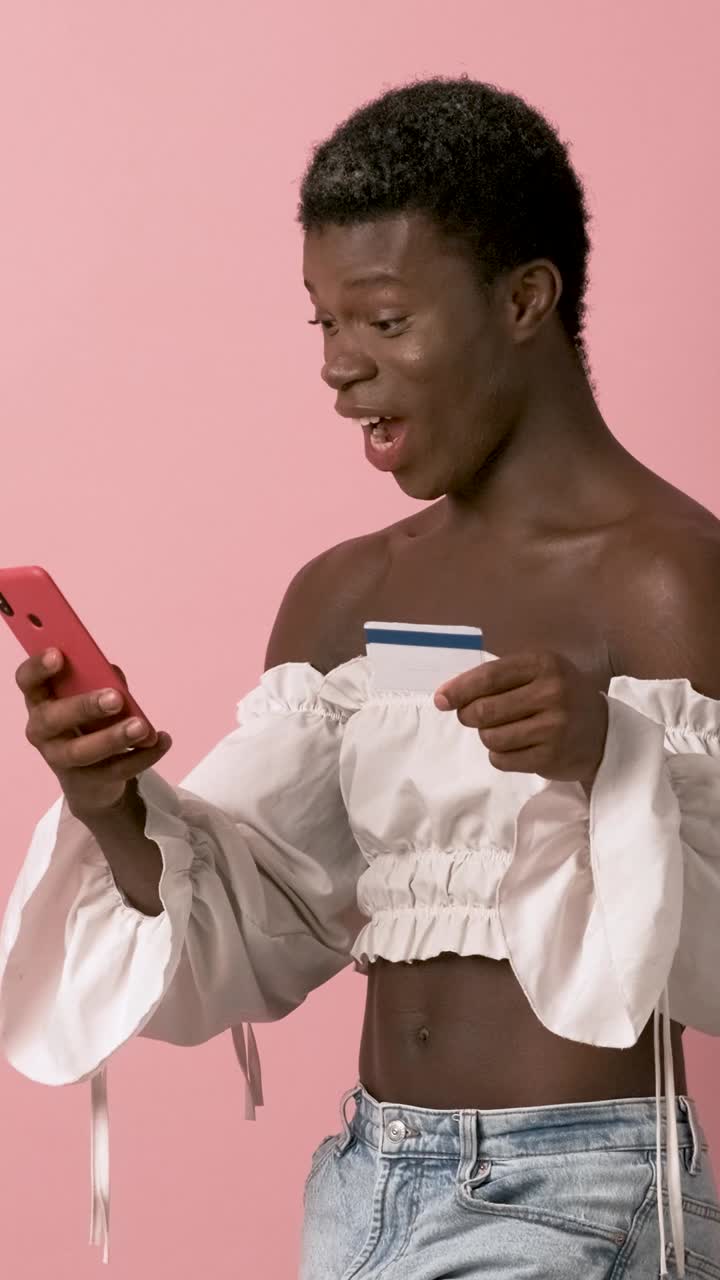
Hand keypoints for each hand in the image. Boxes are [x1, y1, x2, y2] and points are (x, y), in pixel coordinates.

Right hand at [17, 649, 172, 819]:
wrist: (91, 777)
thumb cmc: (89, 720)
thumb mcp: (92, 695)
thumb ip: (100, 680)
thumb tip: (112, 675)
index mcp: (40, 699)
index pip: (27, 680)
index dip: (38, 667)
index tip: (59, 655)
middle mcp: (42, 730)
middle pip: (52, 719)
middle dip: (84, 706)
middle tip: (116, 698)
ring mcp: (60, 759)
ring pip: (82, 751)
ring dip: (114, 738)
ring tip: (143, 727)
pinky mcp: (86, 781)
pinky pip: (115, 770)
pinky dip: (143, 756)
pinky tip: (161, 741)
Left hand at [433, 650, 608, 789]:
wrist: (604, 732)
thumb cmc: (559, 698)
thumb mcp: (538, 674)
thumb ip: (497, 678)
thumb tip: (446, 696)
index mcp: (544, 665)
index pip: (489, 676)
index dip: (459, 689)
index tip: (441, 699)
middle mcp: (552, 693)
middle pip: (484, 710)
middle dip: (469, 716)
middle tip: (474, 717)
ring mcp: (554, 726)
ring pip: (491, 737)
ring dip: (488, 736)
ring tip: (505, 731)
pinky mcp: (551, 756)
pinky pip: (502, 759)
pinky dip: (500, 755)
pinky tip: (517, 747)